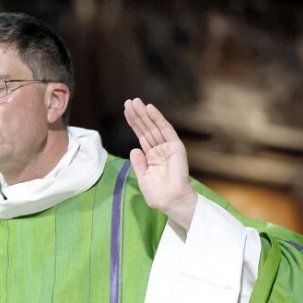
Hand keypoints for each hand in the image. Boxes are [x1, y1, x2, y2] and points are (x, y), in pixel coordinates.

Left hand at [123, 98, 196, 228]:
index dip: (134, 123)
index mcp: (152, 156)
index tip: (126, 111)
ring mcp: (168, 147)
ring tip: (135, 102)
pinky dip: (158, 118)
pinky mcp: (175, 147)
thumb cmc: (158, 194)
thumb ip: (138, 162)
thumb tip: (134, 149)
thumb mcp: (143, 177)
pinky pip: (165, 129)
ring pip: (154, 126)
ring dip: (144, 114)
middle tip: (129, 101)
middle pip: (146, 128)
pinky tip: (149, 108)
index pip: (141, 136)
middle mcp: (160, 149)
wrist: (170, 201)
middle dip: (137, 115)